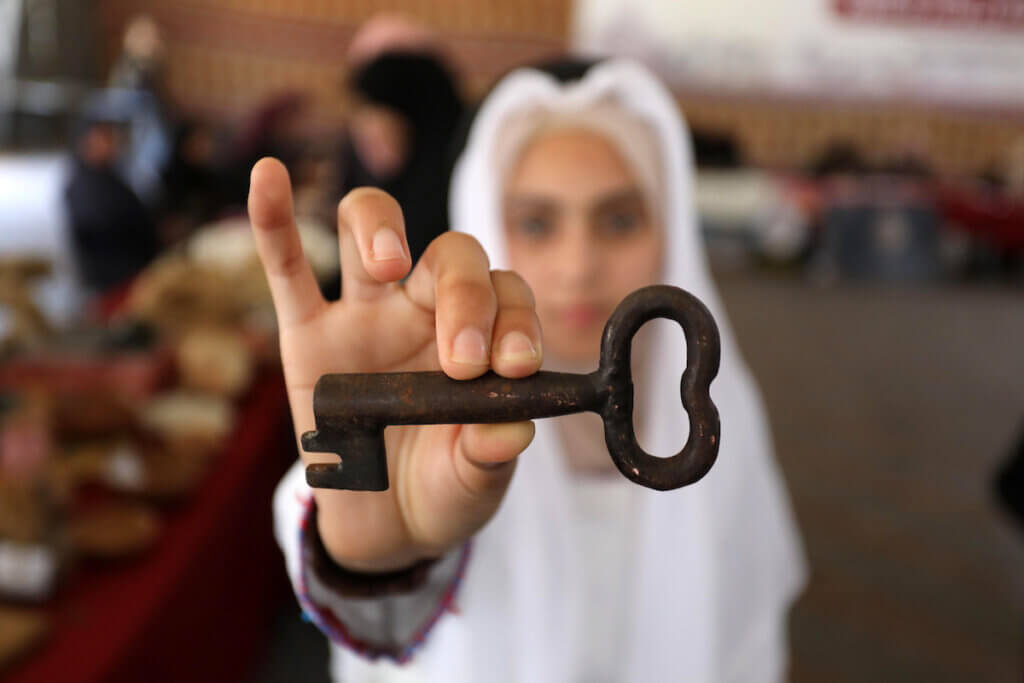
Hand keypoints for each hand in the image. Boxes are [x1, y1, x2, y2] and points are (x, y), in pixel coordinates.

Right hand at [248, 158, 541, 571]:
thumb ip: (491, 454)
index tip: (515, 368)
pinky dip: (274, 220)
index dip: (516, 320)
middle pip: (449, 255)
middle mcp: (425, 310)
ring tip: (386, 262)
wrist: (387, 524)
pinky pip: (286, 266)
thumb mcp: (474, 482)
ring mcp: (363, 314)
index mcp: (479, 335)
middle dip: (464, 296)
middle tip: (461, 362)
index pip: (506, 294)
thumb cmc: (443, 489)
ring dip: (379, 227)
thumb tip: (512, 429)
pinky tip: (268, 177)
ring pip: (368, 230)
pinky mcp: (305, 333)